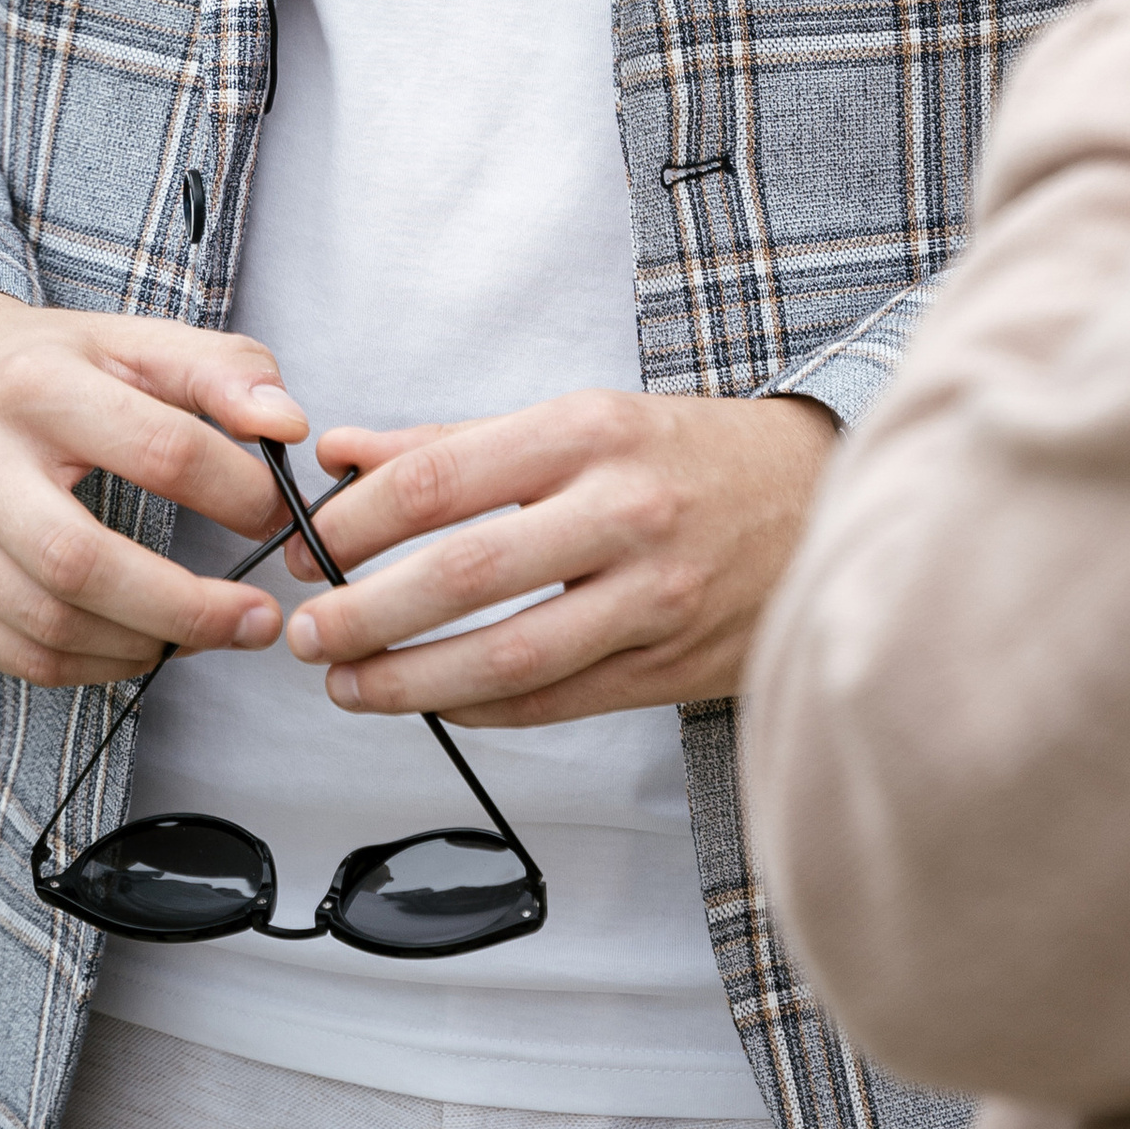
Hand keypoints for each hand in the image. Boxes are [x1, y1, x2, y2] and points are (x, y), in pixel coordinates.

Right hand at [0, 287, 308, 684]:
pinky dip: (97, 667)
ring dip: (149, 644)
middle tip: (259, 619)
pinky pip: (21, 657)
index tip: (278, 511)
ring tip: (214, 632)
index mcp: (36, 386)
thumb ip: (222, 370)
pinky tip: (148, 645)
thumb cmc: (46, 364)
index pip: (157, 448)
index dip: (235, 490)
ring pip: (49, 624)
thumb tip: (289, 425)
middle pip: (82, 562)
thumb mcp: (131, 339)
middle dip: (188, 606)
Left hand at [280, 388, 837, 726]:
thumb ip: (456, 442)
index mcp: (591, 430)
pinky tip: (435, 702)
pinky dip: (480, 709)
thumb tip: (343, 456)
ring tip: (348, 683)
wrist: (822, 497)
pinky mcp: (669, 665)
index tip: (307, 546)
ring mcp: (652, 595)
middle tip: (308, 632)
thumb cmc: (689, 455)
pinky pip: (552, 701)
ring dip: (407, 681)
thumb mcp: (581, 419)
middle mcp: (623, 510)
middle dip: (363, 612)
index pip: (439, 480)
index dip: (353, 523)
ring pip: (505, 657)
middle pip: (460, 573)